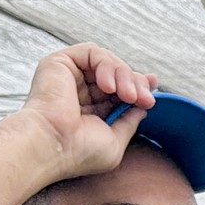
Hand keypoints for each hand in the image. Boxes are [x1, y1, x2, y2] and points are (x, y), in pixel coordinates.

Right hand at [18, 45, 157, 181]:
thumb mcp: (115, 140)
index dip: (139, 86)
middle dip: (136, 82)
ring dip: (124, 75)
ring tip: (127, 95)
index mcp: (92, 111)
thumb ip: (129, 121)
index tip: (152, 91)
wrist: (52, 146)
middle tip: (144, 99)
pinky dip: (106, 65)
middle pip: (117, 74)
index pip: (120, 90)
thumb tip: (143, 106)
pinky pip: (93, 52)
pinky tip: (108, 86)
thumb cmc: (78, 152)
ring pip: (107, 62)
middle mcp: (80, 92)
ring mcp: (70, 76)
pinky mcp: (60, 62)